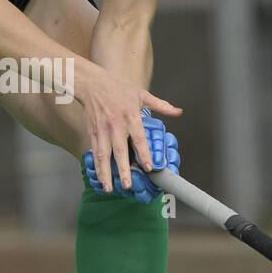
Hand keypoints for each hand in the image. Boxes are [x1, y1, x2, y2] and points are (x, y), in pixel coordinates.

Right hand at [79, 67, 180, 194]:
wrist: (92, 84)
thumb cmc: (118, 88)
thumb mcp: (142, 94)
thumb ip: (161, 105)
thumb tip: (179, 111)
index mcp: (130, 115)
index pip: (138, 138)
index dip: (144, 153)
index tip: (149, 167)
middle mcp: (116, 125)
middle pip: (120, 151)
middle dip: (123, 169)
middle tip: (128, 184)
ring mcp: (103, 130)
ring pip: (104, 155)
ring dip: (106, 173)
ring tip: (110, 188)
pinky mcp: (93, 133)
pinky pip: (95, 152)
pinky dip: (97, 167)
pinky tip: (100, 179)